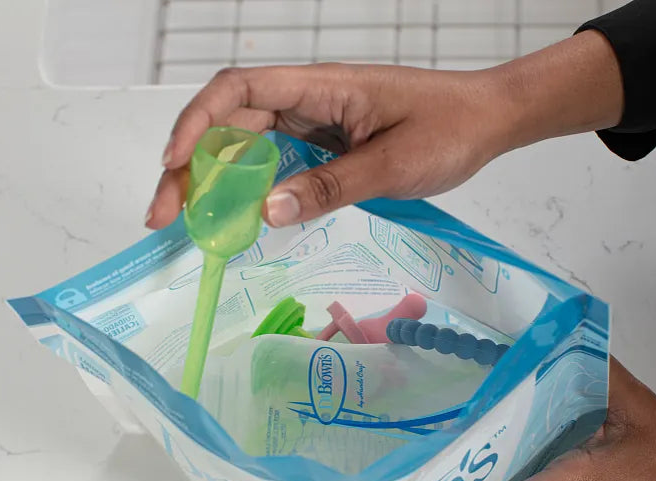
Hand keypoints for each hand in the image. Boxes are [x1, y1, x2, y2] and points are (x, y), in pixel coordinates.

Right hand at [146, 31, 623, 229]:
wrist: (489, 121)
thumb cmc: (450, 129)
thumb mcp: (392, 166)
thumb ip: (329, 187)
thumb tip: (265, 212)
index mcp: (322, 86)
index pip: (240, 89)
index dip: (197, 122)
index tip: (175, 164)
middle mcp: (310, 98)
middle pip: (230, 119)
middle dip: (191, 163)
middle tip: (166, 214)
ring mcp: (316, 121)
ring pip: (247, 142)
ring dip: (214, 177)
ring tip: (190, 220)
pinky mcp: (326, 144)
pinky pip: (275, 161)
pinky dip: (250, 186)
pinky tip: (238, 215)